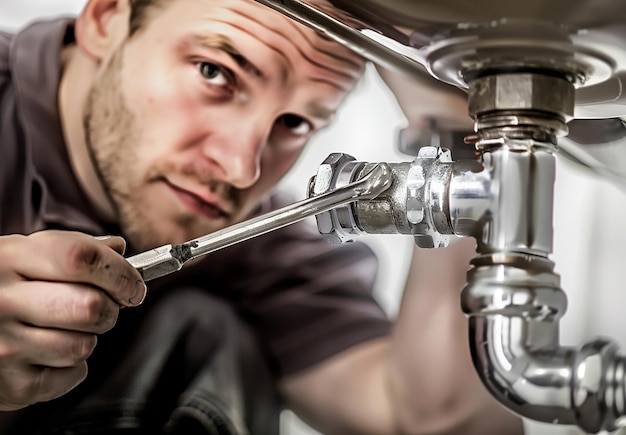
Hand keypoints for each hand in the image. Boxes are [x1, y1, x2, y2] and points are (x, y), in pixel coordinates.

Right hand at [0, 230, 145, 409]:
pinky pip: (71, 375)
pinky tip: (49, 354)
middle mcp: (2, 301)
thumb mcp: (23, 256)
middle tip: (104, 307)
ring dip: (88, 338)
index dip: (119, 271)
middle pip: (91, 306)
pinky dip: (71, 368)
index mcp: (10, 259)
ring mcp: (4, 346)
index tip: (133, 284)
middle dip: (111, 308)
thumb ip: (71, 249)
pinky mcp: (11, 385)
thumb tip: (118, 249)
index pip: (81, 257)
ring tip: (64, 329)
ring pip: (84, 345)